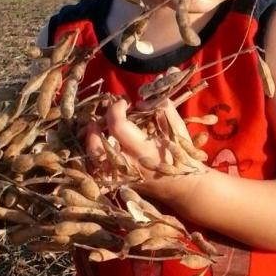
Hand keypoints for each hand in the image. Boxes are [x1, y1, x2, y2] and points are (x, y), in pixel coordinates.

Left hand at [85, 98, 206, 198]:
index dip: (116, 109)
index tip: (124, 102)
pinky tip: (98, 149)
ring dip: (91, 145)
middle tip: (100, 119)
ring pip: (94, 164)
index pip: (118, 127)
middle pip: (97, 149)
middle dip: (94, 129)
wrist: (185, 186)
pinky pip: (98, 175)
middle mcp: (129, 165)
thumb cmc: (182, 155)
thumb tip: (152, 90)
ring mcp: (122, 177)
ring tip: (94, 131)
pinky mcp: (119, 183)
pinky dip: (93, 163)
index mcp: (144, 150)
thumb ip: (164, 107)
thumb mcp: (178, 129)